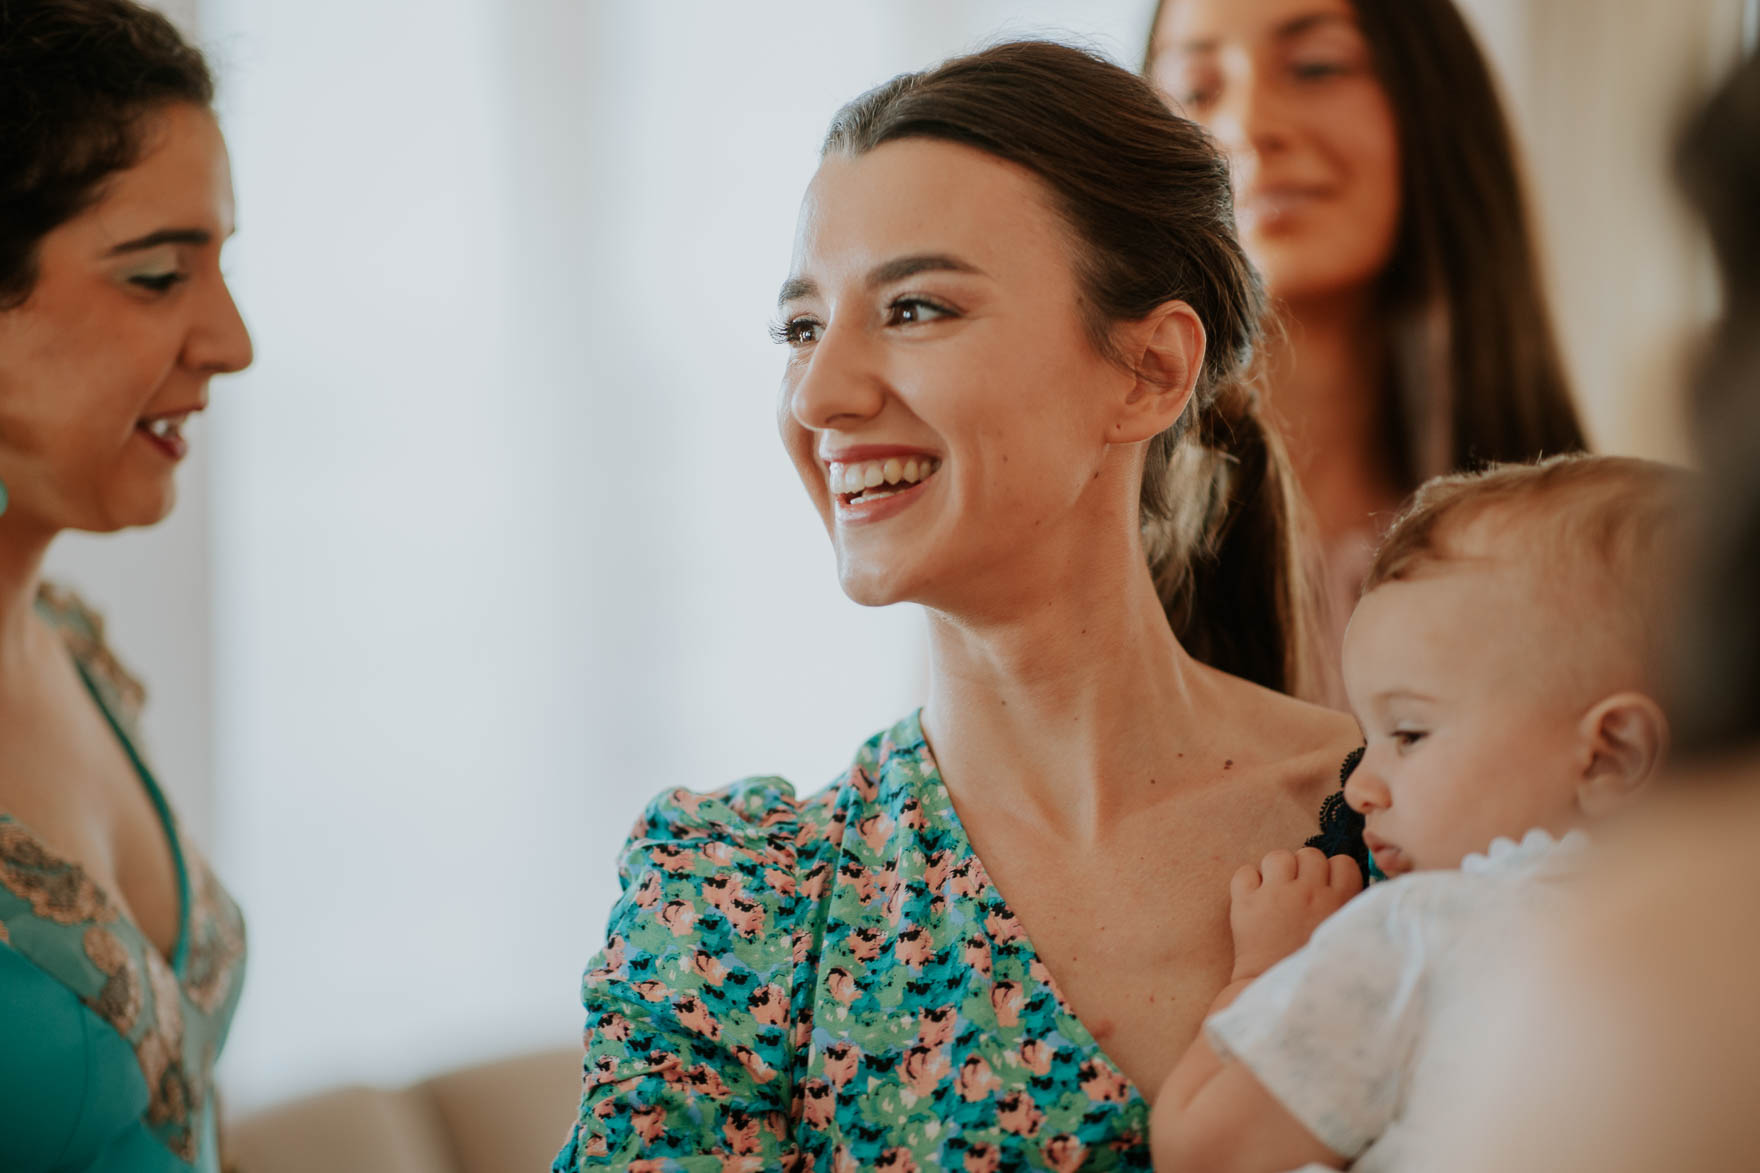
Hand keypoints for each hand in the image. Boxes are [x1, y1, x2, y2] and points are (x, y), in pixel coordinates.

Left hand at [1228, 847, 1362, 981]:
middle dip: (1304, 869)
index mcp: (1338, 902)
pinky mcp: (1245, 902)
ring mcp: (1275, 895)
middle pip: (1310, 854)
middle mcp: (1308, 892)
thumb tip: (1342, 886)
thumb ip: (1346, 911)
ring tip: (1275, 893)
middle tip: (1298, 892)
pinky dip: (1247, 882)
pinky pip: (1245, 871)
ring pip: (1277, 856)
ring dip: (1276, 870)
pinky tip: (1253, 899)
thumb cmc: (1311, 968)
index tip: (1325, 888)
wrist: (1274, 991)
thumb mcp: (1343, 939)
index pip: (1342, 862)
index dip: (1332, 872)